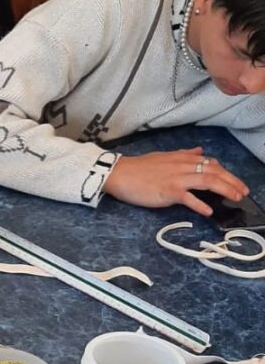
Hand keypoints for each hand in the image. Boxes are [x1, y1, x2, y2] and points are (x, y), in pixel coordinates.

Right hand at [103, 147, 249, 215]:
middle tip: (243, 192)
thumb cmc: (138, 168)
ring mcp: (176, 179)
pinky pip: (189, 198)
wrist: (119, 173)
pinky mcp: (168, 191)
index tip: (236, 182)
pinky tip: (208, 211)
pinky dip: (200, 205)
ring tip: (235, 198)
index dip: (227, 173)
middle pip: (214, 172)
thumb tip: (199, 151)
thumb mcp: (164, 157)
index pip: (211, 163)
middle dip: (232, 181)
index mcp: (182, 158)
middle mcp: (183, 166)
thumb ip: (184, 155)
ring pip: (208, 181)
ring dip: (225, 190)